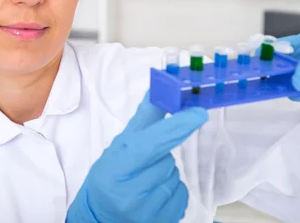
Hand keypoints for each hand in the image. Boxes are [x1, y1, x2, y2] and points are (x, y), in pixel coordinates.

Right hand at [66, 92, 207, 222]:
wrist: (100, 216)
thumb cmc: (110, 176)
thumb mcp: (119, 146)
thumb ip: (143, 119)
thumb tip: (158, 88)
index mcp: (116, 168)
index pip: (150, 144)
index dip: (176, 127)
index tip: (198, 113)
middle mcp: (129, 193)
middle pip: (167, 160)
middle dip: (161, 157)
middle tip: (143, 164)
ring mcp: (146, 212)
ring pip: (176, 177)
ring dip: (166, 174)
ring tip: (146, 181)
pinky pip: (182, 195)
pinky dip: (173, 191)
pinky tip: (154, 194)